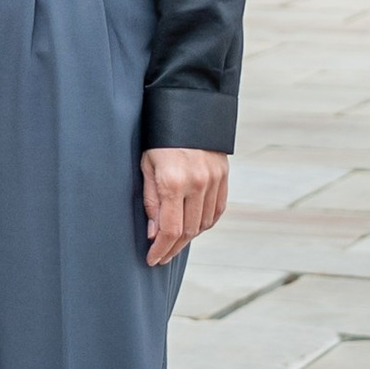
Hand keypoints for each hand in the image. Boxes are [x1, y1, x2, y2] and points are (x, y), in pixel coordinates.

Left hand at [141, 146, 228, 267]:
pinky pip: (216, 211)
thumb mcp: (146, 165)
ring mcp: (213, 181)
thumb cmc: (158, 138)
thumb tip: (153, 233)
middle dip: (172, 248)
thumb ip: (151, 201)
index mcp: (173, 182)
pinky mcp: (223, 177)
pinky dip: (205, 223)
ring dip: (188, 237)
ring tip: (173, 243)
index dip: (160, 249)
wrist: (188, 109)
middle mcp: (197, 184)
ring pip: (203, 224)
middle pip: (188, 231)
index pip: (169, 230)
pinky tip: (193, 227)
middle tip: (161, 256)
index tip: (152, 260)